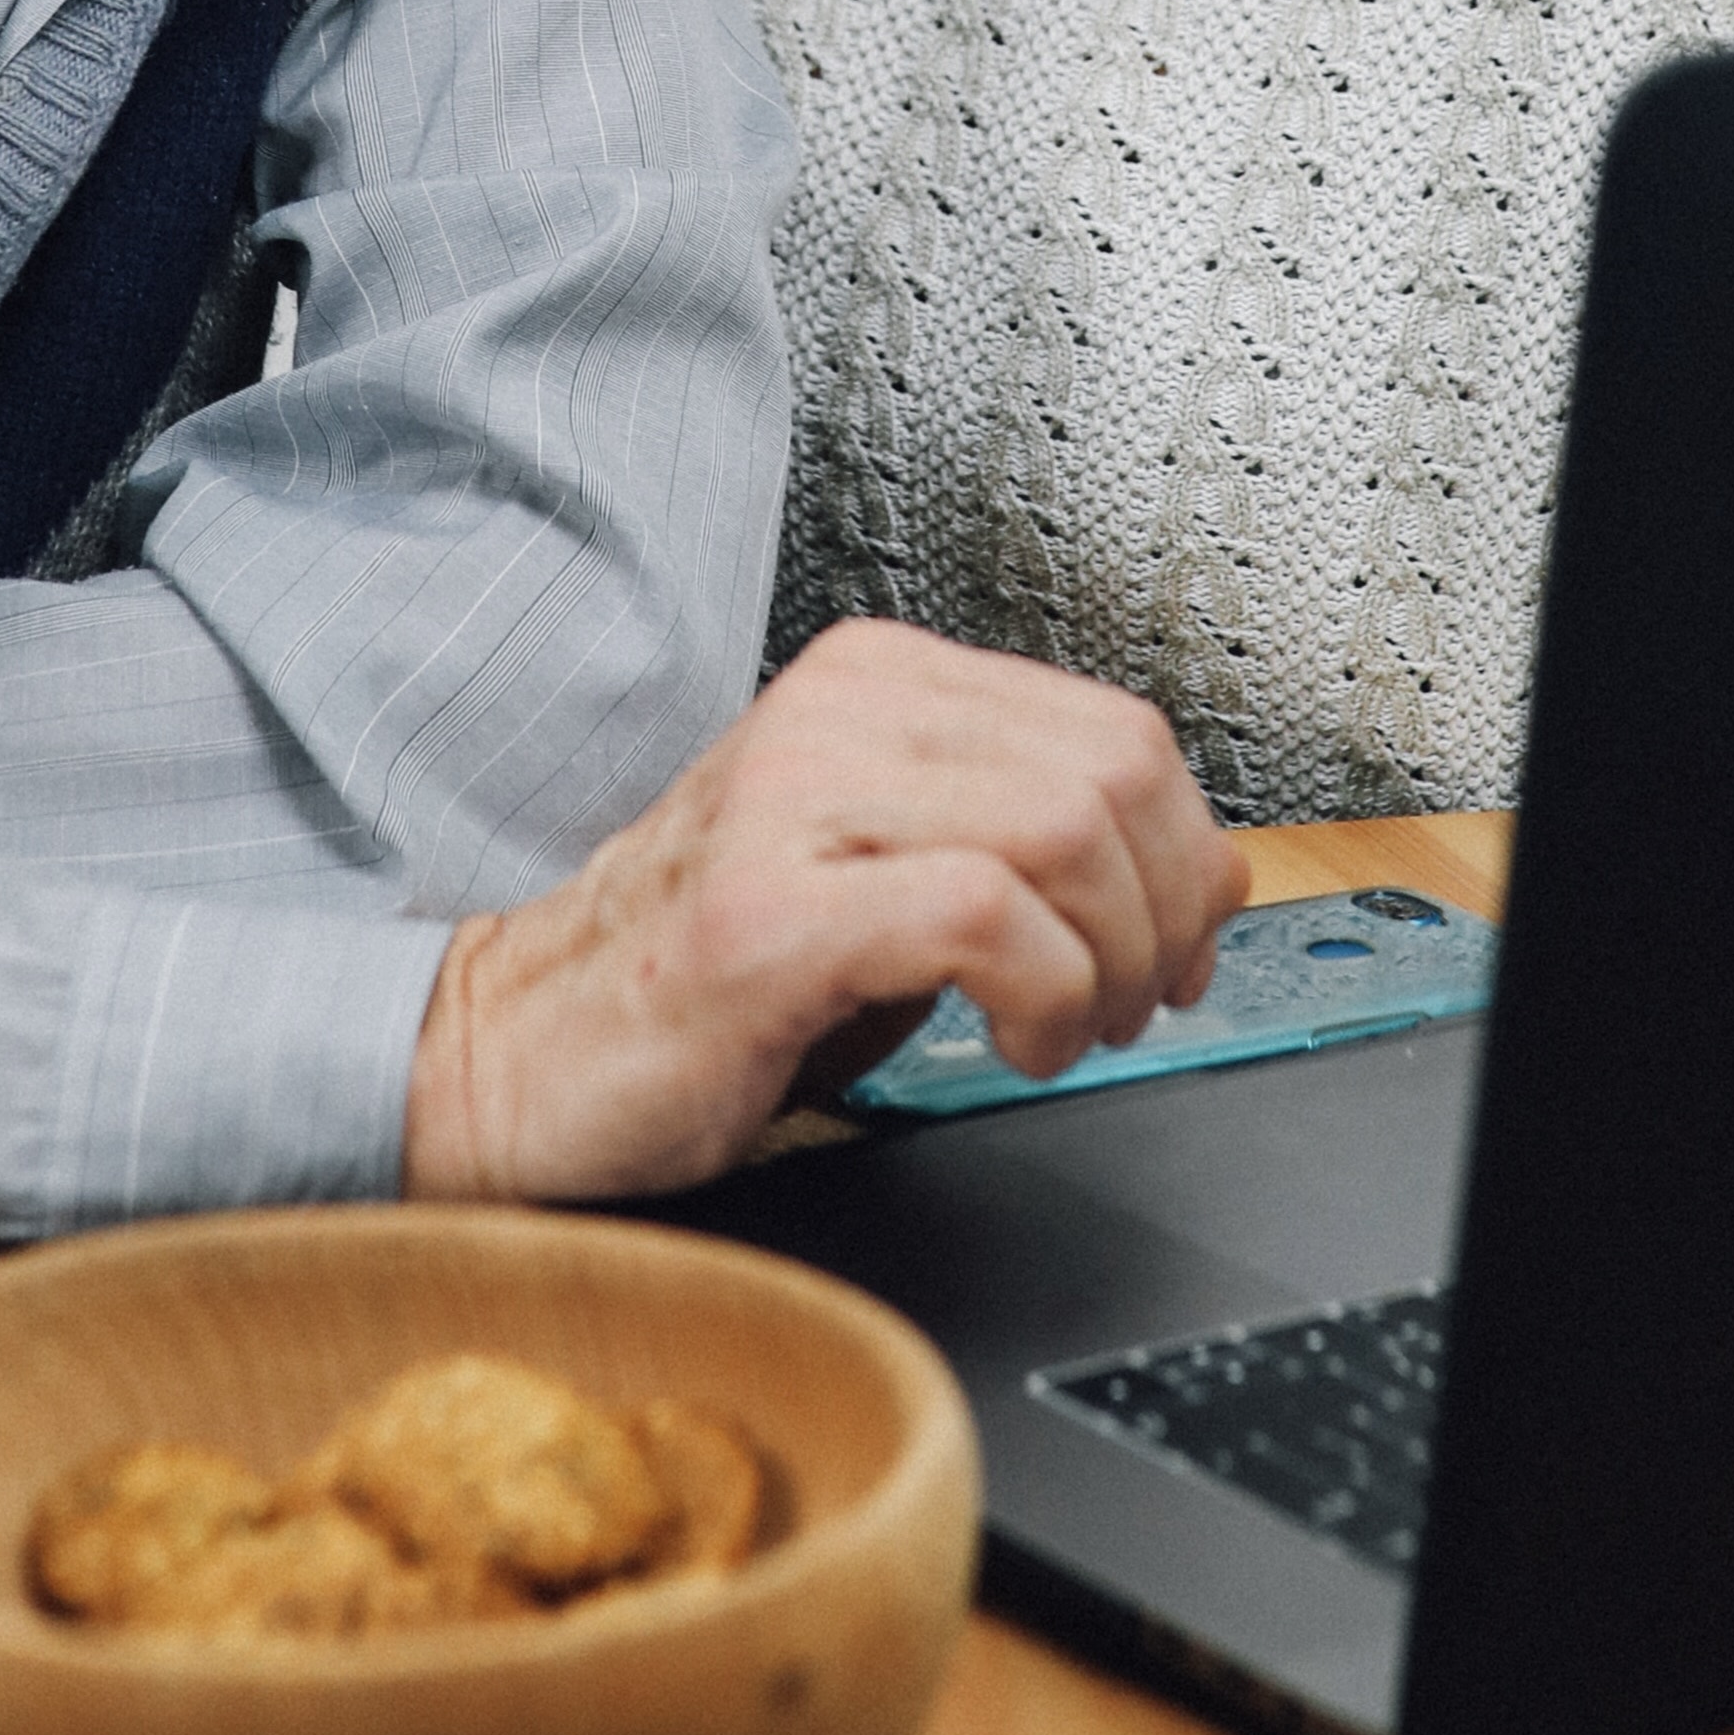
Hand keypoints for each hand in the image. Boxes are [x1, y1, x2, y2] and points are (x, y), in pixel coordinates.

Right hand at [400, 620, 1242, 1204]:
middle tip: (1130, 1006)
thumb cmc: (715, 979)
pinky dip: (1043, 997)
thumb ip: (1045, 852)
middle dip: (1164, 915)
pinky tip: (1014, 1044)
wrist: (517, 1053)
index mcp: (874, 681)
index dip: (1186, 853)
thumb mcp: (904, 881)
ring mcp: (791, 801)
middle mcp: (835, 711)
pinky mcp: (762, 913)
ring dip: (1110, 964)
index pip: (1118, 726)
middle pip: (1113, 773)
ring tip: (1065, 1031)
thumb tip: (1215, 874)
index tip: (1176, 948)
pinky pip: (980, 917)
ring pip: (1062, 831)